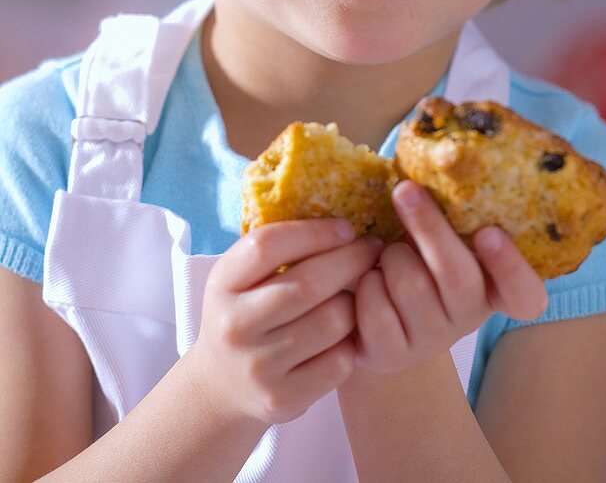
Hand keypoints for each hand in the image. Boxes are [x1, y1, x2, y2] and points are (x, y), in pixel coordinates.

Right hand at [188, 218, 382, 424]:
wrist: (221, 386)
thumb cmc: (245, 313)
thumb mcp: (241, 277)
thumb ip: (276, 249)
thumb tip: (340, 219)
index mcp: (222, 284)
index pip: (268, 245)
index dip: (314, 231)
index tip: (347, 227)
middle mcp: (234, 326)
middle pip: (309, 282)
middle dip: (352, 259)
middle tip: (372, 249)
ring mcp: (258, 366)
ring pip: (333, 320)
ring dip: (354, 302)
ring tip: (355, 294)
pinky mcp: (283, 398)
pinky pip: (340, 361)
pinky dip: (352, 342)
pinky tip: (347, 333)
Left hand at [351, 180, 548, 373]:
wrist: (366, 311)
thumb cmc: (411, 252)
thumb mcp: (438, 234)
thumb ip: (449, 210)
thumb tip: (442, 152)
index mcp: (492, 287)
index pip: (524, 295)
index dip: (511, 266)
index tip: (490, 232)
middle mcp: (468, 318)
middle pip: (459, 277)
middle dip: (429, 227)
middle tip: (405, 190)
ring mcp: (430, 341)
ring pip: (410, 284)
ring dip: (389, 255)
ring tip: (385, 251)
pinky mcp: (391, 356)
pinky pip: (375, 310)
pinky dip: (365, 282)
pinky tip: (366, 278)